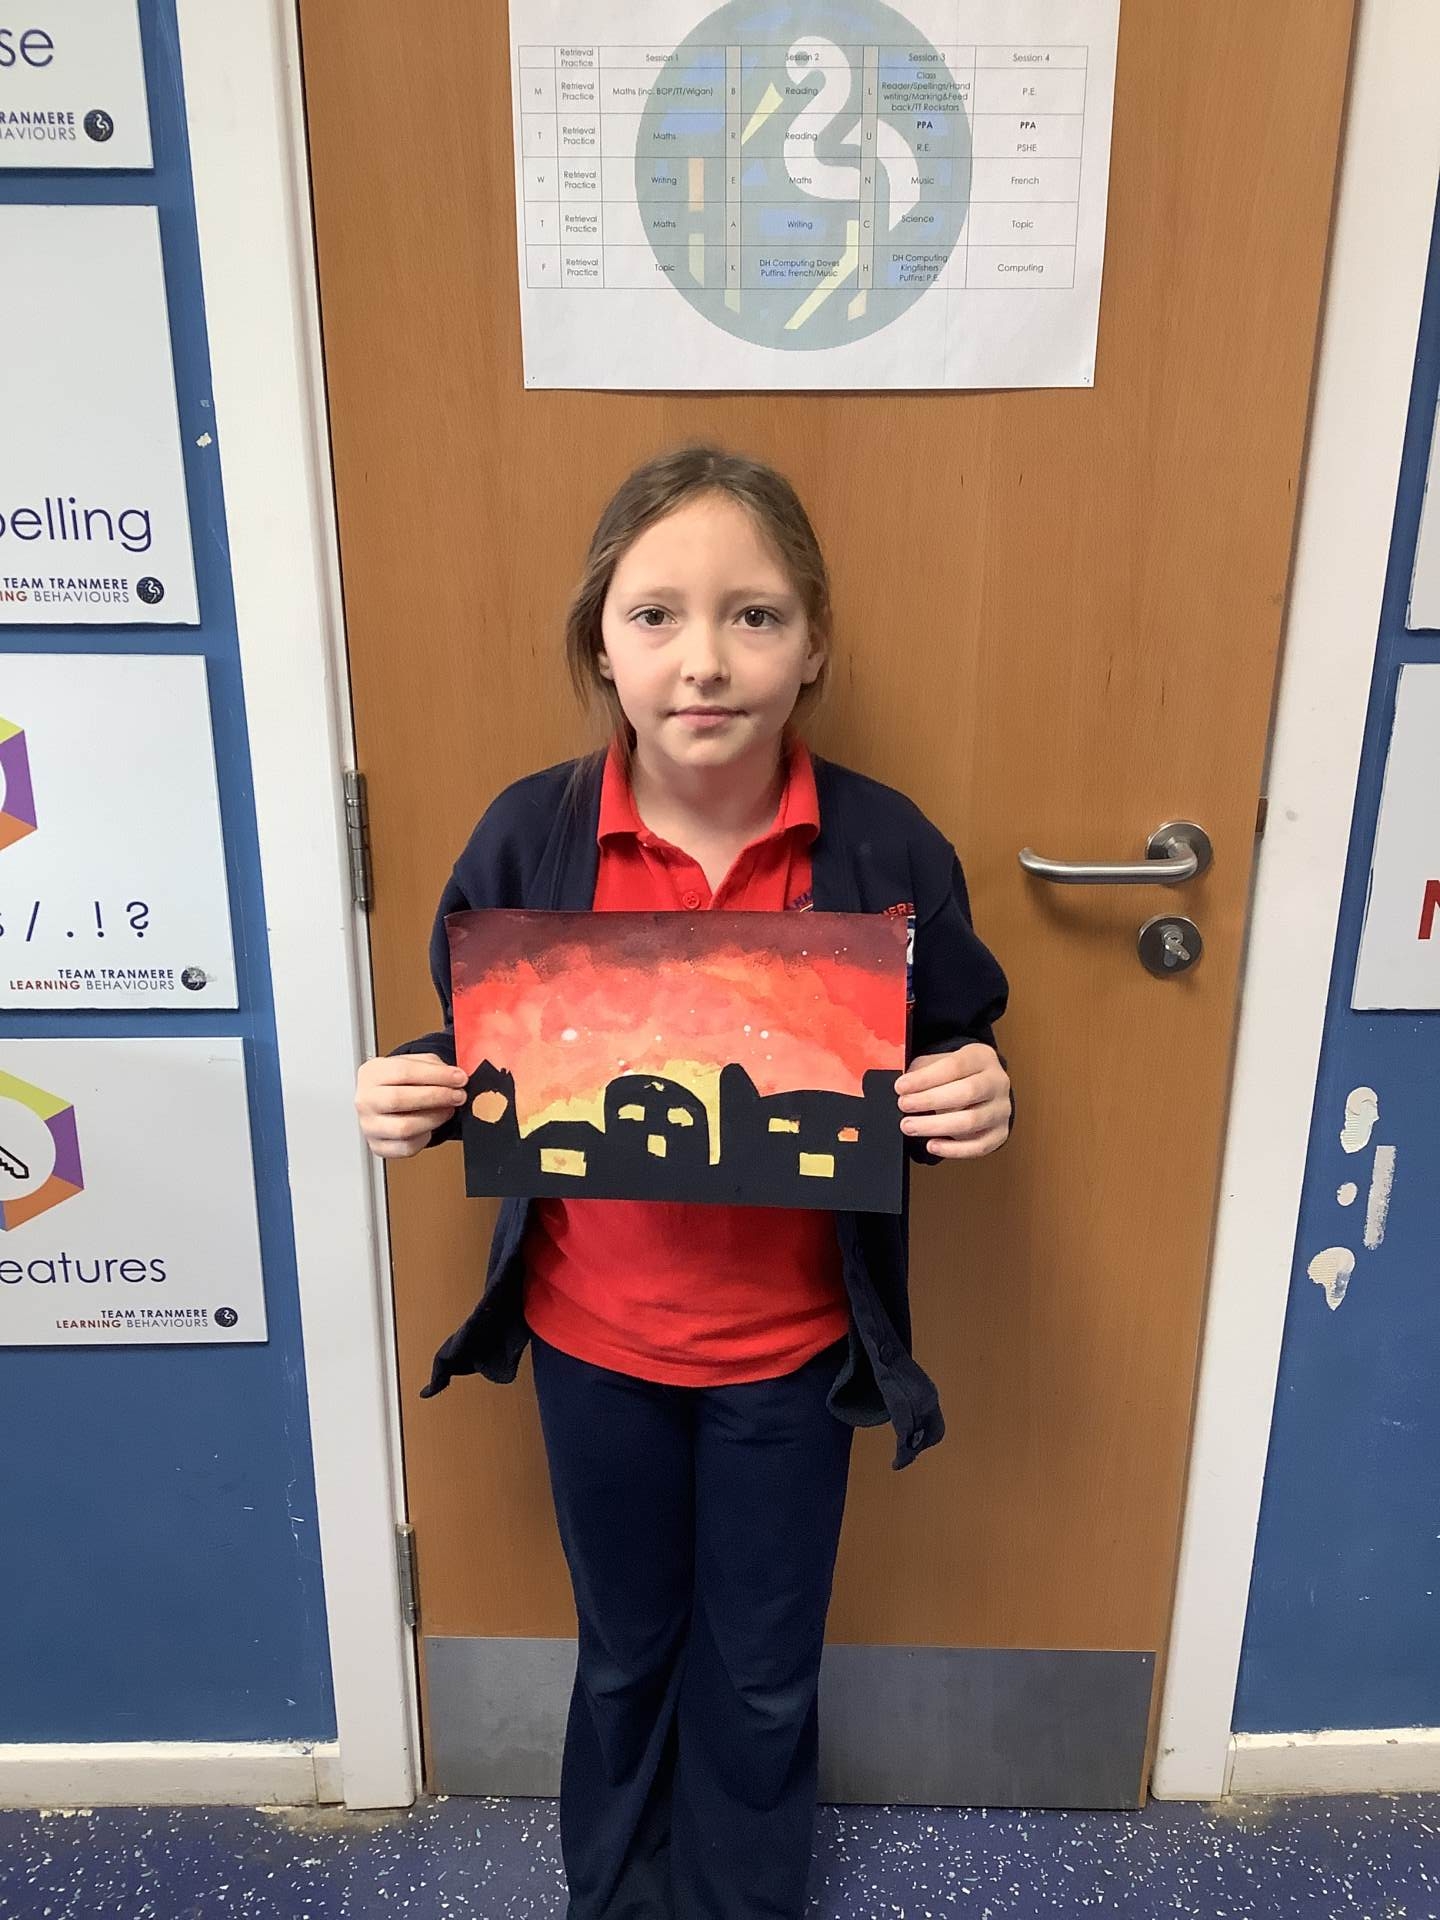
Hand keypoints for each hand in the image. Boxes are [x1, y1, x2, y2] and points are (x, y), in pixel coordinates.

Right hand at [355, 1052, 467, 1159]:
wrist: (385, 1101)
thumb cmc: (401, 1082)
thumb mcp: (416, 1064)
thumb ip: (434, 1067)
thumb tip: (456, 1077)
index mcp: (371, 1074)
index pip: (402, 1072)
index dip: (435, 1075)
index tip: (459, 1078)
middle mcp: (365, 1101)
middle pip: (399, 1099)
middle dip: (436, 1097)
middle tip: (458, 1095)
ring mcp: (370, 1126)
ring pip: (404, 1127)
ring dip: (434, 1118)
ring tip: (448, 1109)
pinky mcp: (379, 1147)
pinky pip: (406, 1147)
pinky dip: (425, 1137)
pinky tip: (432, 1124)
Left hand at [895, 1042, 1011, 1159]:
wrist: (982, 1088)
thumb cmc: (955, 1075)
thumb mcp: (939, 1063)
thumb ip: (921, 1071)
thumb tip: (902, 1088)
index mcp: (982, 1057)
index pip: (955, 1066)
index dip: (925, 1078)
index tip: (901, 1087)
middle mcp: (997, 1082)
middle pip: (966, 1093)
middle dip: (930, 1100)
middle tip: (904, 1106)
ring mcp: (1001, 1109)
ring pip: (971, 1121)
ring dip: (936, 1126)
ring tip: (910, 1126)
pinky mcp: (1000, 1133)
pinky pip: (979, 1146)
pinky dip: (954, 1149)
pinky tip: (932, 1145)